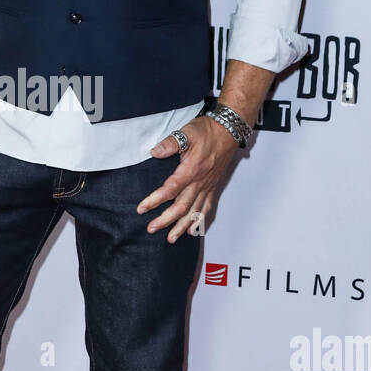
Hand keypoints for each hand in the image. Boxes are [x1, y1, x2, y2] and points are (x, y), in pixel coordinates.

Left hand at [137, 116, 238, 241]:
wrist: (228, 132)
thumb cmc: (208, 132)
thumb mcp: (187, 133)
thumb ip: (170, 143)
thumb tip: (154, 152)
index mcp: (191, 170)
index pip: (170, 190)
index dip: (155, 200)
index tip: (142, 208)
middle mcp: (200, 182)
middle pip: (181, 207)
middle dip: (166, 220)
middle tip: (151, 228)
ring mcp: (207, 186)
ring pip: (194, 212)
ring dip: (181, 226)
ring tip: (170, 238)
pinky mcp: (212, 187)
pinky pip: (206, 208)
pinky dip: (199, 221)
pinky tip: (192, 231)